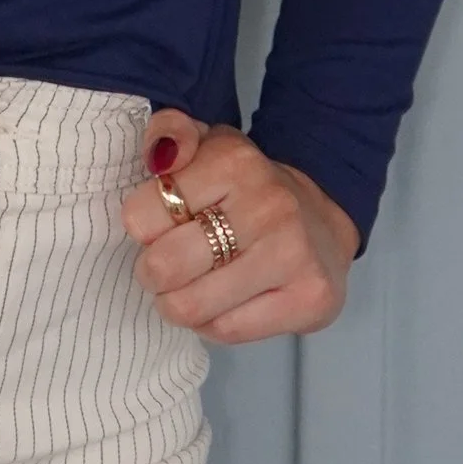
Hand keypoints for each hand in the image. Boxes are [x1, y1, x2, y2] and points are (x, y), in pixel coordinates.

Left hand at [115, 112, 359, 343]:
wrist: (322, 220)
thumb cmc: (245, 187)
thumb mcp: (206, 143)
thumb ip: (170, 132)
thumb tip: (161, 158)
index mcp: (234, 161)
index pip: (142, 215)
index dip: (140, 226)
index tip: (157, 225)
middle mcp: (268, 205)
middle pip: (165, 266)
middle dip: (153, 272)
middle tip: (166, 265)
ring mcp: (293, 255)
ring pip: (192, 307)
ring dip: (177, 303)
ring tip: (190, 286)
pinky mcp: (310, 299)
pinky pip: (226, 331)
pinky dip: (211, 323)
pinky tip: (221, 303)